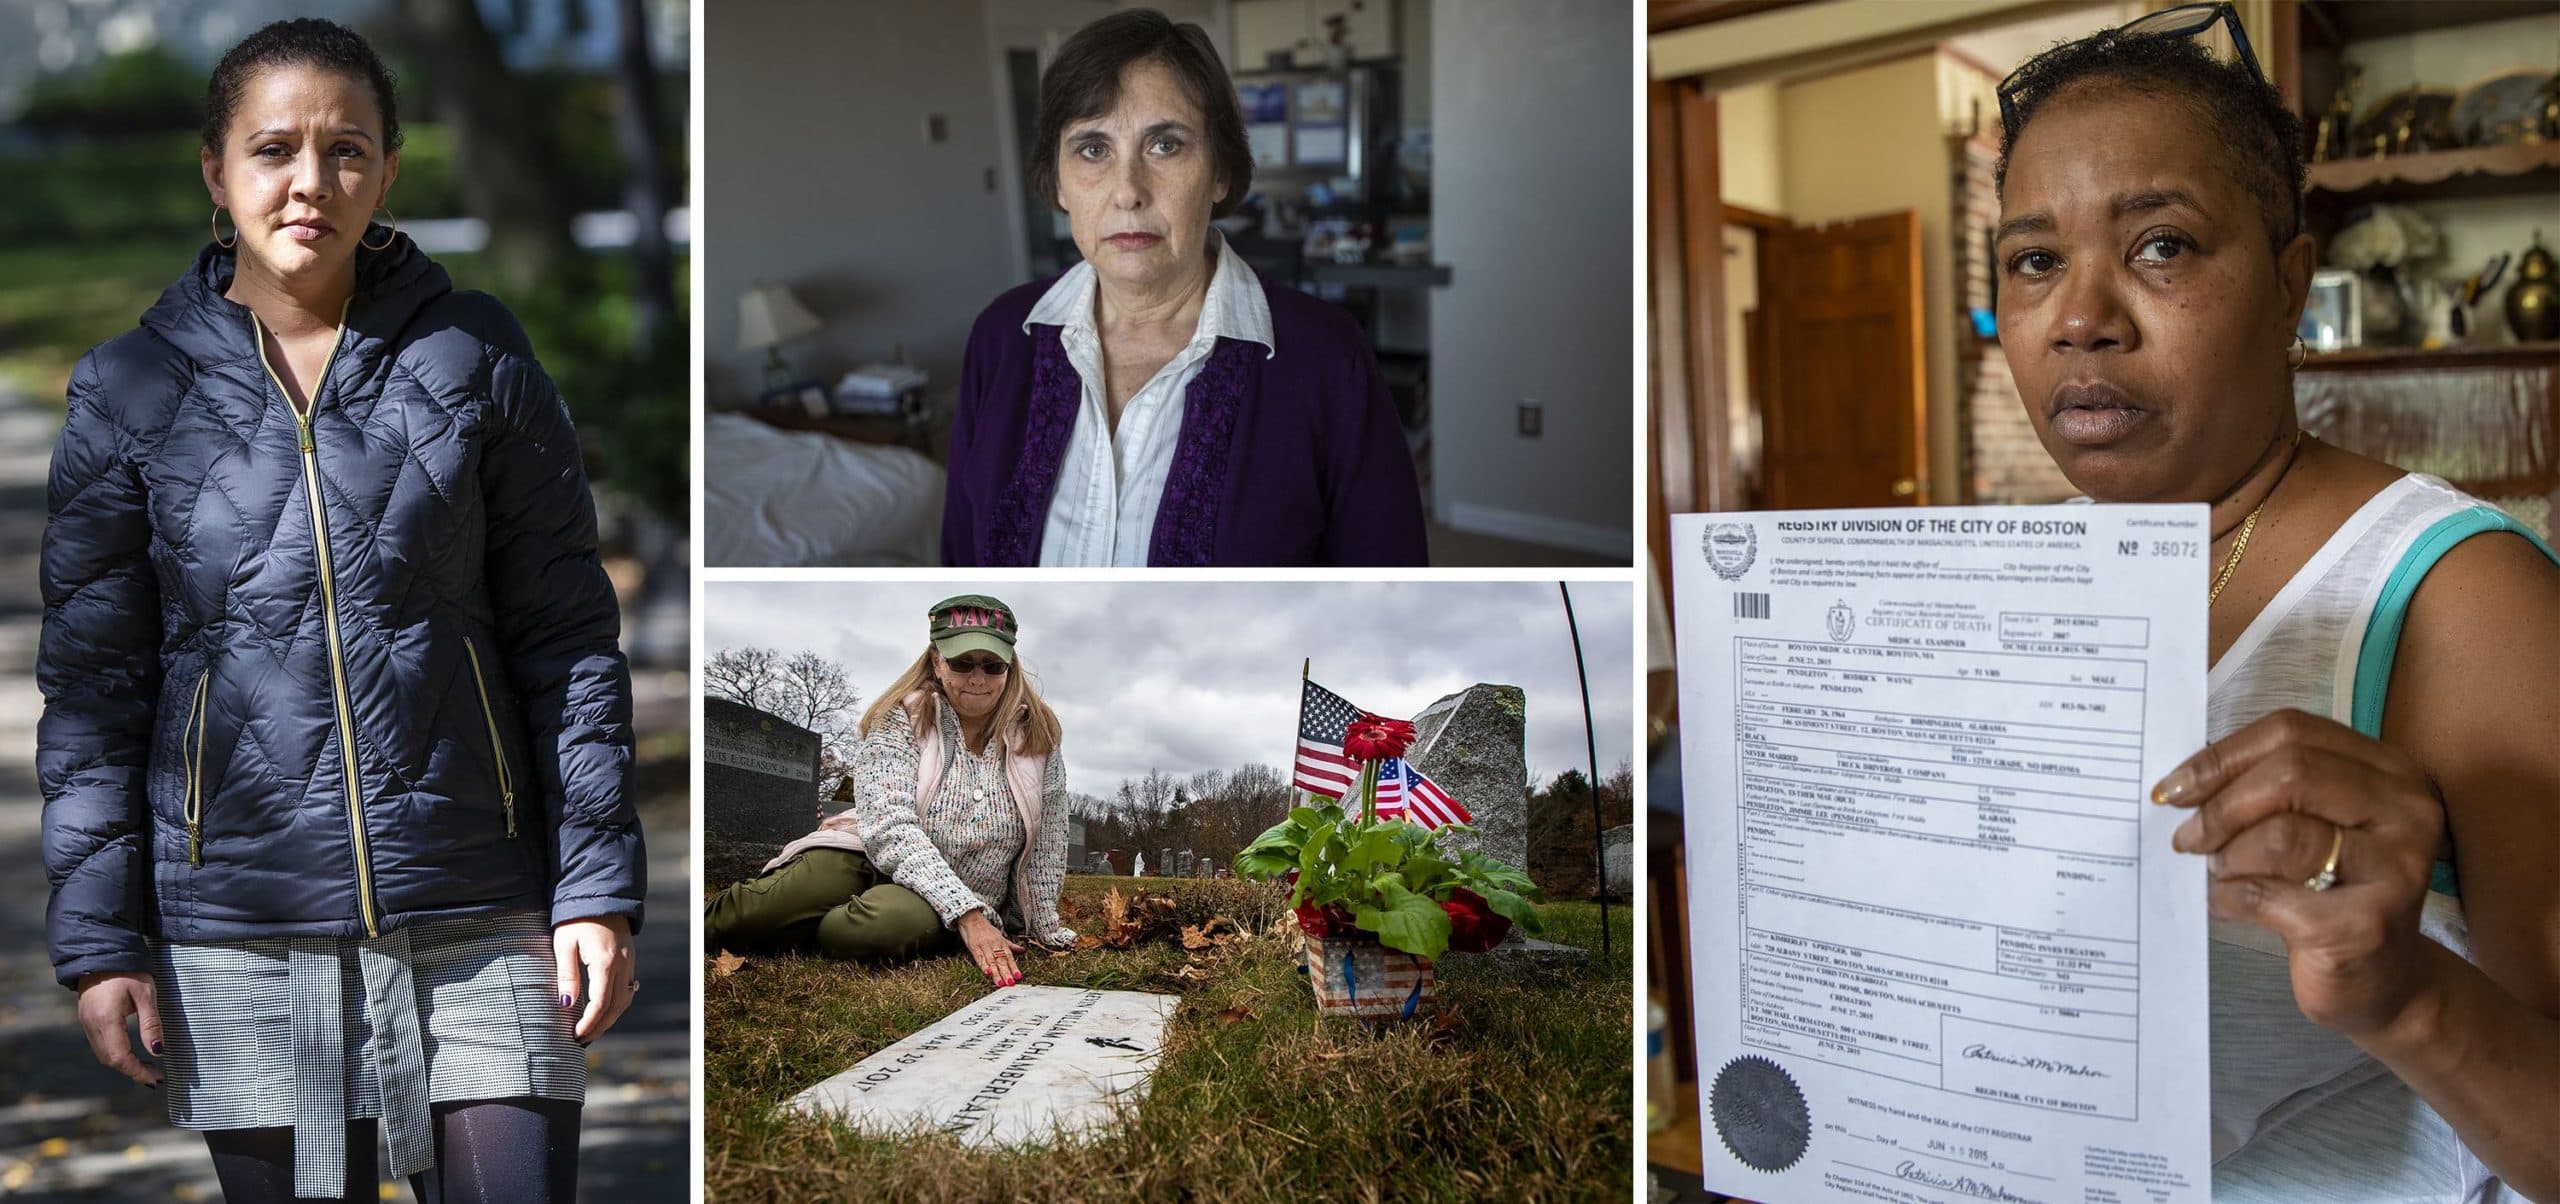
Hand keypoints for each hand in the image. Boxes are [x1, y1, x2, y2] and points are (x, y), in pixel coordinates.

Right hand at [75, 971, 161, 1085]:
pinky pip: (101, 1045)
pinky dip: (117, 1054)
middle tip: (156, 1076)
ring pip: (104, 1055)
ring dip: (125, 1065)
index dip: (138, 1071)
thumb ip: (151, 1024)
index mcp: (106, 1019)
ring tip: (148, 1068)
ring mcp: (86, 1023)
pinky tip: (133, 1054)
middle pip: (110, 1060)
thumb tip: (158, 1052)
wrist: (102, 955)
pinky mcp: (87, 1020)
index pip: (120, 1057)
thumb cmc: (128, 972)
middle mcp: (92, 1025)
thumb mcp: (146, 995)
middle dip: (133, 1071)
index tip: (157, 1079)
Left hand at [554, 915, 636, 1043]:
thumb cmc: (575, 918)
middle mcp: (622, 963)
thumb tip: (565, 1004)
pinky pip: (628, 988)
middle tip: (582, 1040)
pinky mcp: (629, 958)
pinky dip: (617, 1004)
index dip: (589, 1023)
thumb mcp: (564, 944)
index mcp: (604, 961)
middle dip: (600, 1026)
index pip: (600, 1002)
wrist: (600, 895)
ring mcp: (629, 961)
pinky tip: (603, 1011)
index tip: (575, 1035)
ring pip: (625, 999)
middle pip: (617, 1006)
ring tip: (592, 1030)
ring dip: (610, 1018)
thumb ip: (566, 975)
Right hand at [955, 909, 1023, 985]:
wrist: (971, 918)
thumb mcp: (1000, 936)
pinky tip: (987, 972)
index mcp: (1001, 942)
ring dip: (996, 973)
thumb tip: (1023, 950)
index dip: (1014, 967)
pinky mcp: (974, 947)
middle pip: (1001, 960)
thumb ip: (1010, 945)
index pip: (1009, 957)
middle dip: (1006, 973)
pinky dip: (983, 965)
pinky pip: (979, 957)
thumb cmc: (986, 929)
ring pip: (991, 961)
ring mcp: (984, 946)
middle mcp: (994, 944)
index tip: (1018, 976)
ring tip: (1000, 982)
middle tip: (1010, 983)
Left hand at [2153, 708, 2445, 1036]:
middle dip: (2221, 807)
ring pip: (2283, 834)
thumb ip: (2263, 788)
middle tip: (2188, 838)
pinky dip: (2230, 897)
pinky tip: (2228, 905)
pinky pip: (2269, 894)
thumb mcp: (2309, 824)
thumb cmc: (2330, 892)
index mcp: (2389, 771)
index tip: (2175, 788)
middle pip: (2290, 774)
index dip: (2223, 756)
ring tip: (2221, 872)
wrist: (2378, 981)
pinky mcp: (2367, 925)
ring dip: (2229, 855)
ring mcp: (2397, 867)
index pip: (2293, 732)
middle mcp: (2407, 811)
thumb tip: (2184, 778)